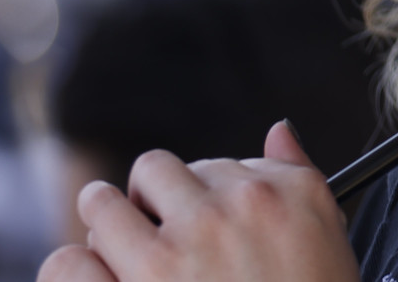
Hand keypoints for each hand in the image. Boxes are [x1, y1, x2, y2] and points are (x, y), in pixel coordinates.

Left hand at [39, 122, 359, 281]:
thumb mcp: (329, 239)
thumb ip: (297, 175)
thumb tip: (279, 130)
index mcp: (284, 192)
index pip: (215, 166)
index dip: (202, 201)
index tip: (206, 233)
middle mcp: (228, 212)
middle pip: (154, 171)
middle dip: (149, 203)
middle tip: (159, 246)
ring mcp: (176, 255)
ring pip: (100, 204)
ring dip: (105, 229)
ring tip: (118, 259)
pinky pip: (69, 263)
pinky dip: (75, 274)